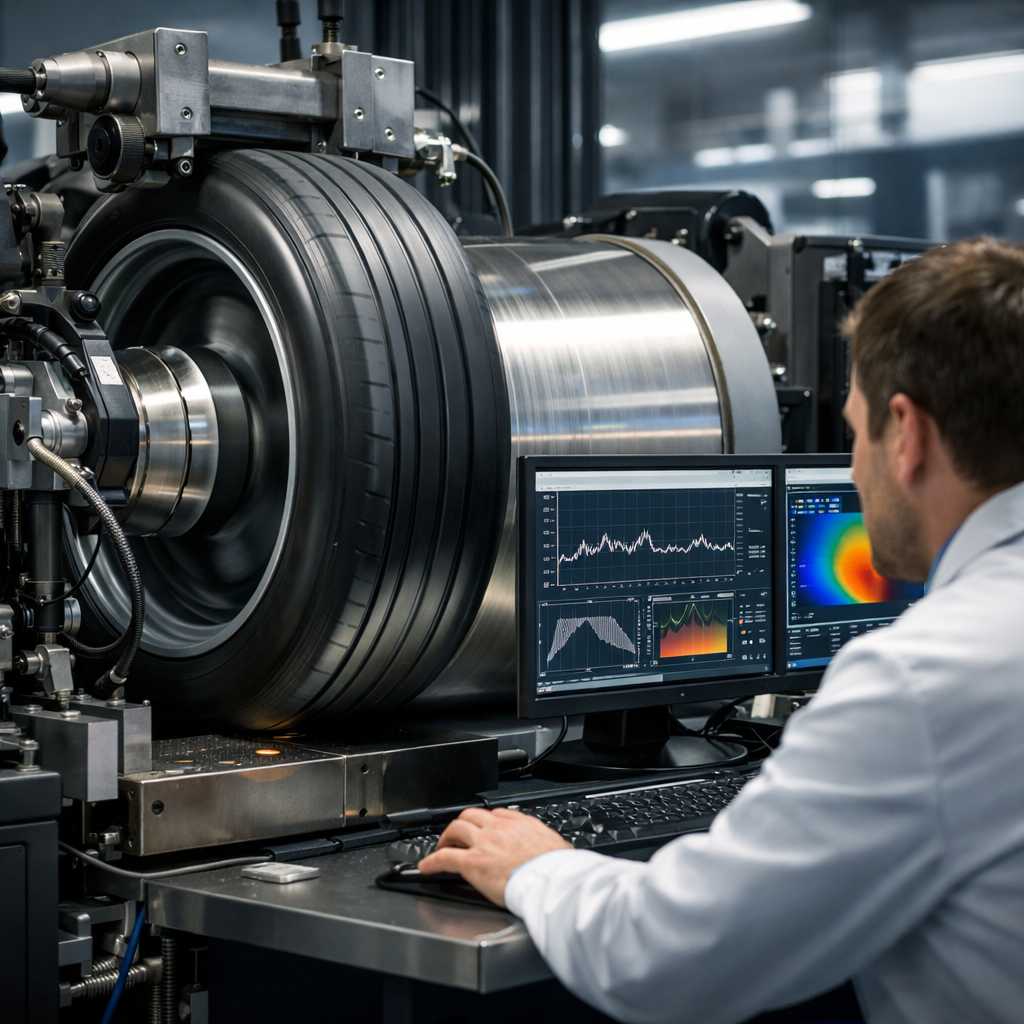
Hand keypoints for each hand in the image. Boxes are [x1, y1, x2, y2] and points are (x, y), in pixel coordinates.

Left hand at [418, 807, 571, 906]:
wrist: (550, 880)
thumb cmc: (557, 868)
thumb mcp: (556, 846)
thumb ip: (546, 844)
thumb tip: (553, 851)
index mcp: (520, 824)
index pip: (497, 814)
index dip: (487, 821)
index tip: (484, 827)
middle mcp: (499, 828)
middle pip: (472, 815)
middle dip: (463, 823)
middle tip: (457, 834)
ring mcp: (483, 843)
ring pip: (457, 829)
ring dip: (446, 836)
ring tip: (442, 845)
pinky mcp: (472, 862)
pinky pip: (445, 857)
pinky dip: (433, 861)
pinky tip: (426, 866)